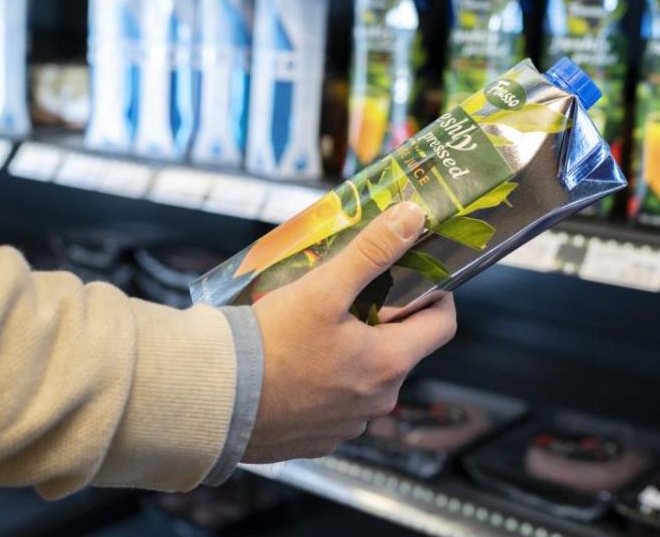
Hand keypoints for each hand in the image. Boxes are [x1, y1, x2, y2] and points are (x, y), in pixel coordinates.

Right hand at [242, 202, 457, 463]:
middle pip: (400, 349)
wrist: (216, 400)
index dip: (435, 295)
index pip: (443, 324)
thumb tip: (410, 218)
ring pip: (366, 378)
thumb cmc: (269, 345)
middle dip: (380, 321)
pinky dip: (323, 384)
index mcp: (389, 364)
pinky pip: (335, 405)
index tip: (414, 279)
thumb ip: (371, 252)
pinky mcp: (317, 440)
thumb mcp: (323, 288)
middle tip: (346, 296)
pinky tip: (293, 366)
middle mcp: (377, 402)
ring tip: (312, 331)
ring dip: (351, 354)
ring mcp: (348, 425)